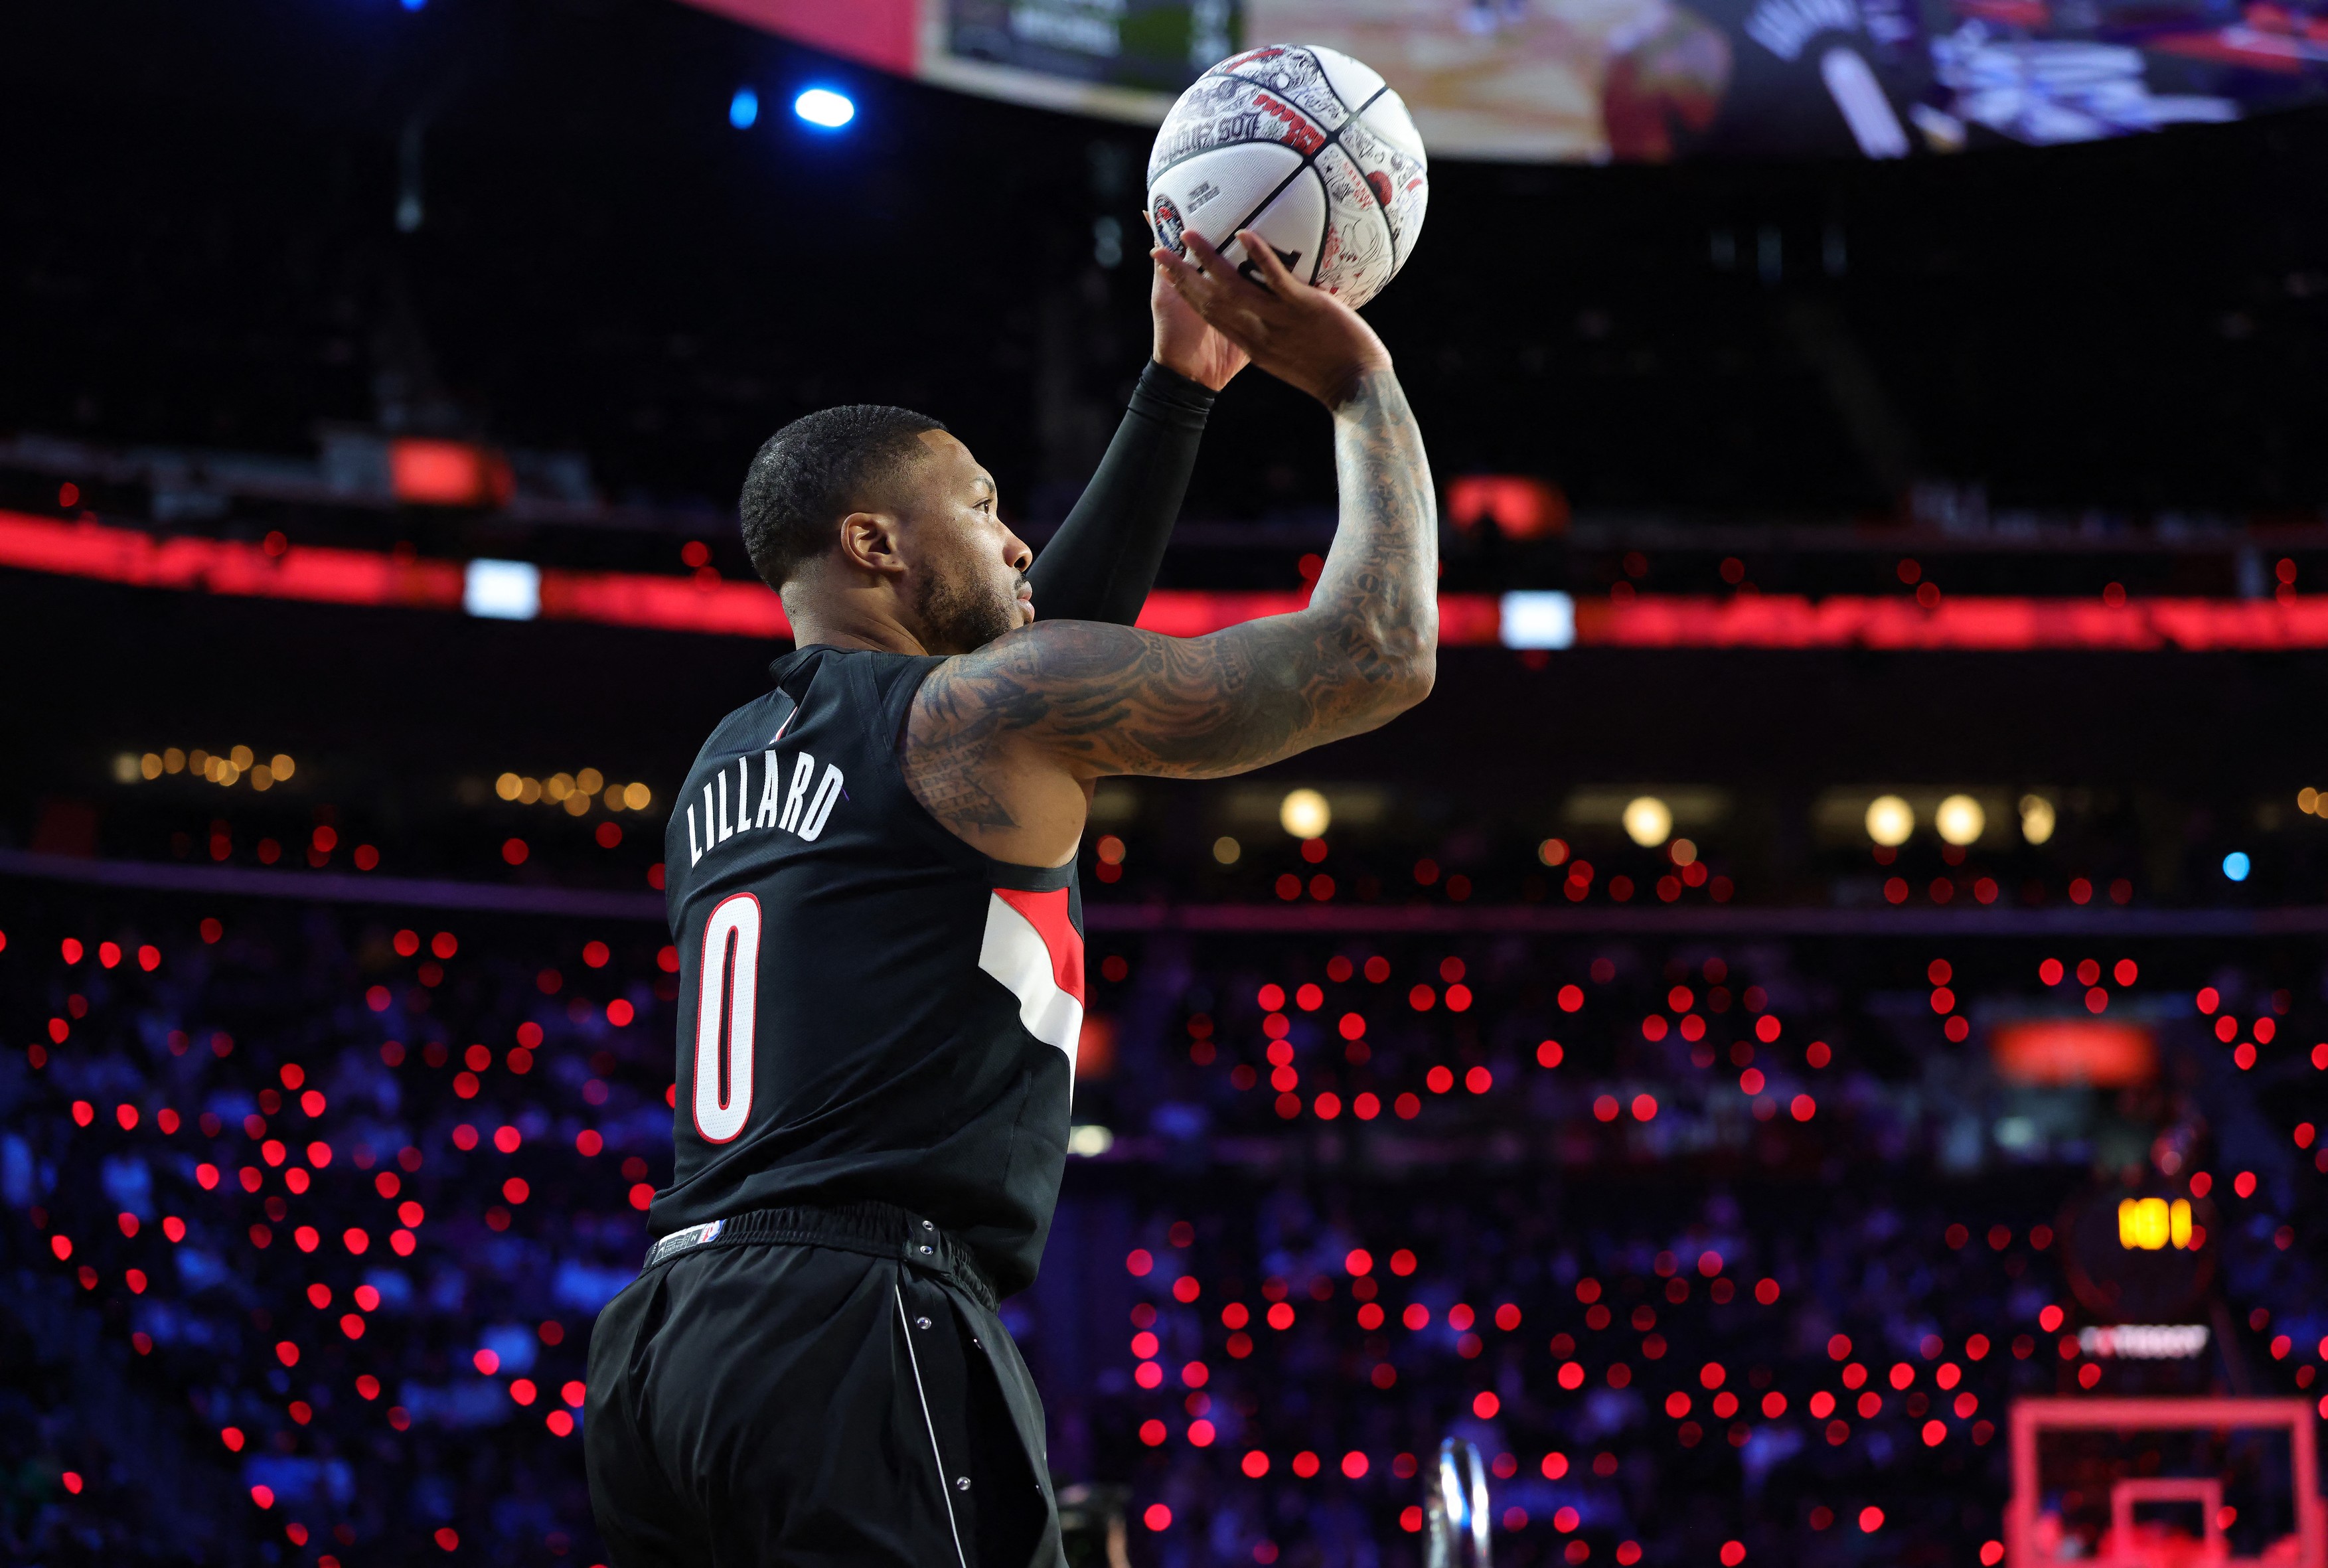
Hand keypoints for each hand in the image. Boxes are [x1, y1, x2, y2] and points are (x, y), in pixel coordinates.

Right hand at [1151, 229, 1391, 409]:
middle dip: (1183, 275)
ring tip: (1191, 233)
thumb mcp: (1290, 359)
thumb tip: (1278, 317)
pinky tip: (1247, 235)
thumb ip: (1277, 336)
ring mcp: (1278, 321)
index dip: (1187, 295)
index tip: (1169, 274)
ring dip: (1210, 259)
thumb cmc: (1331, 374)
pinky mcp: (1303, 309)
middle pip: (1210, 301)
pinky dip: (1260, 257)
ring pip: (1235, 288)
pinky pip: (1276, 280)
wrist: (1356, 390)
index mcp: (1251, 345)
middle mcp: (1256, 333)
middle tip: (1162, 248)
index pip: (1212, 317)